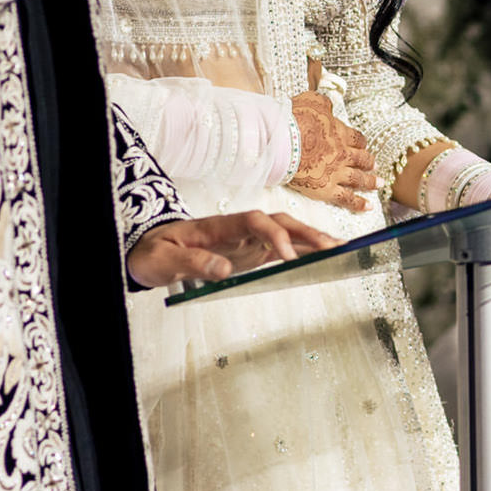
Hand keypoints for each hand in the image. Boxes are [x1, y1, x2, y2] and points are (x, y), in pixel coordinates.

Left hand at [127, 211, 336, 287]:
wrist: (149, 249)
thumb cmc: (154, 252)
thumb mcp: (163, 260)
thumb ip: (192, 262)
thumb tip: (223, 270)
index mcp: (219, 225)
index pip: (254, 221)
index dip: (274, 235)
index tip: (287, 257)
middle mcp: (239, 228)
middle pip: (279, 222)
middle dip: (306, 233)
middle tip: (332, 248)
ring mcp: (248, 239)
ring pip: (287, 232)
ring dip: (312, 240)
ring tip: (340, 250)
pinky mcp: (251, 252)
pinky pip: (283, 248)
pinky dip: (304, 251)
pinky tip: (323, 257)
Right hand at [287, 91, 379, 212]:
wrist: (283, 141)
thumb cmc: (294, 119)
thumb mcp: (313, 101)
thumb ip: (325, 104)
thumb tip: (330, 107)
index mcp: (340, 133)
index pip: (357, 138)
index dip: (361, 142)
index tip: (363, 145)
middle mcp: (343, 153)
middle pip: (361, 159)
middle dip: (369, 162)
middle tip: (375, 165)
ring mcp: (336, 172)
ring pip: (359, 179)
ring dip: (370, 181)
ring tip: (379, 183)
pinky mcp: (326, 189)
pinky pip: (346, 198)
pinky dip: (358, 204)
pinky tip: (368, 207)